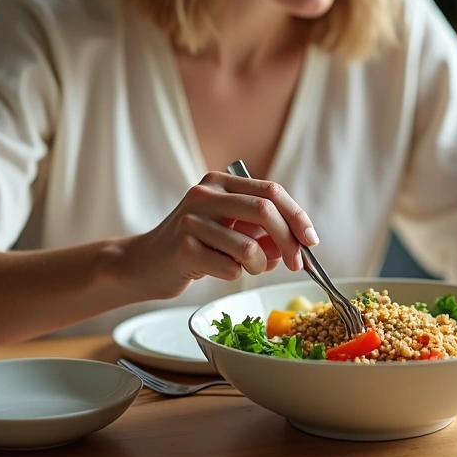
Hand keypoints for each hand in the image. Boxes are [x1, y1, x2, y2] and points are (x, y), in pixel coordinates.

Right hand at [118, 171, 316, 299]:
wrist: (145, 264)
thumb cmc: (195, 246)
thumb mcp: (231, 231)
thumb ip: (263, 233)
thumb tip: (298, 245)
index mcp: (220, 182)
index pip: (271, 191)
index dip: (297, 216)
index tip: (311, 240)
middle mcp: (204, 194)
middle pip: (265, 211)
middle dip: (289, 241)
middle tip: (297, 264)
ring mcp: (191, 220)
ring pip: (249, 246)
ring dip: (260, 266)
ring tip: (248, 269)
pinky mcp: (183, 248)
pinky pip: (230, 267)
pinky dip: (236, 275)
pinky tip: (219, 270)